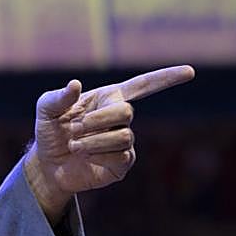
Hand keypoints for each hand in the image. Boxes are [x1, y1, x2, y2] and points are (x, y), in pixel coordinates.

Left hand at [25, 65, 194, 221]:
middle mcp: (120, 118)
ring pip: (123, 136)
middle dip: (97, 120)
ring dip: (92, 140)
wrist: (47, 163)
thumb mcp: (45, 109)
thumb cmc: (49, 131)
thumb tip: (76, 85)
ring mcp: (124, 142)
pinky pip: (121, 156)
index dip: (166, 78)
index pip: (143, 85)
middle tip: (73, 128)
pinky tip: (85, 157)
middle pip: (126, 112)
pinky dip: (97, 155)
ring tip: (74, 144)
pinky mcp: (122, 164)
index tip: (190, 71)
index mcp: (108, 98)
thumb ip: (58, 96)